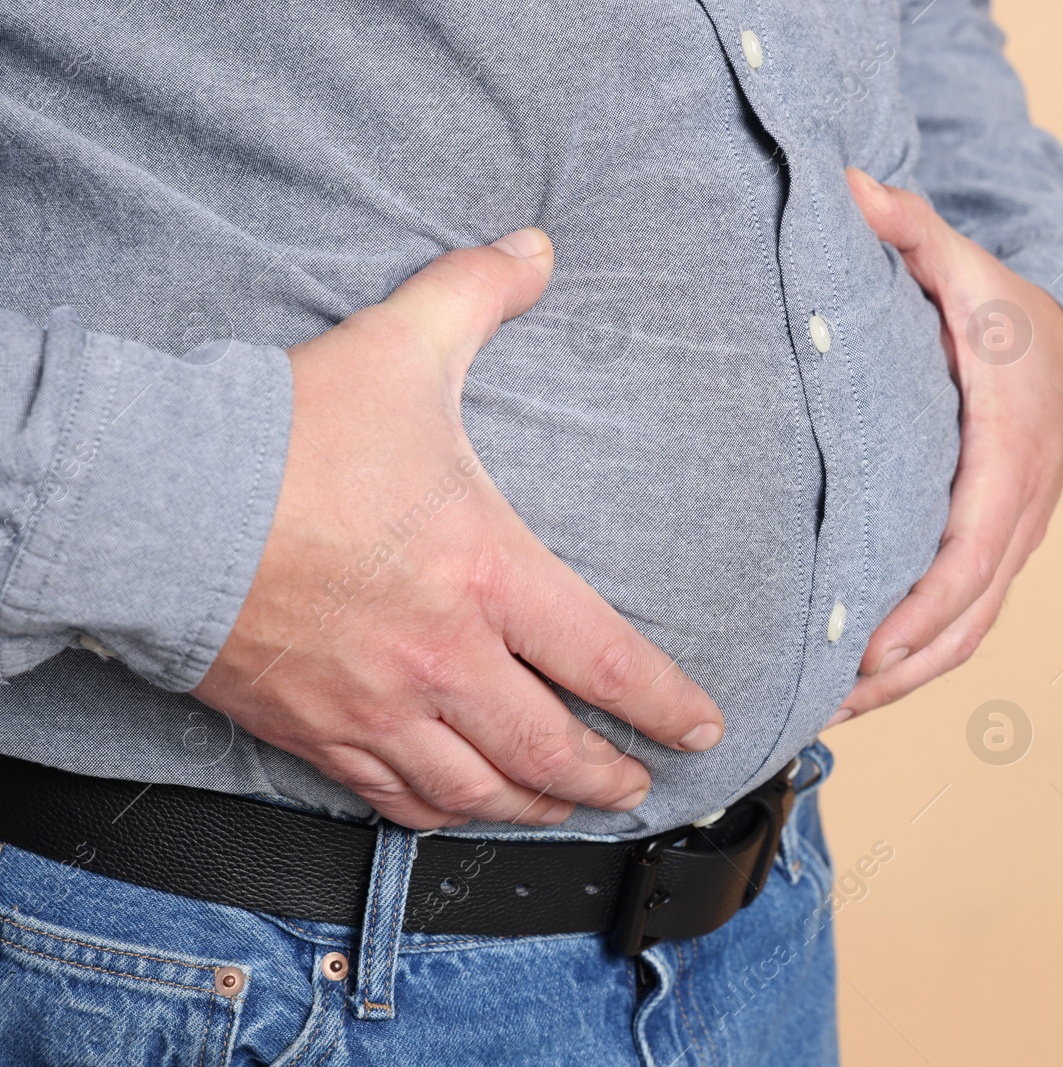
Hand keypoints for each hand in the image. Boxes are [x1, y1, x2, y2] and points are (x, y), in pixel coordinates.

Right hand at [193, 229, 723, 829]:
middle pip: (548, 750)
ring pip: (476, 791)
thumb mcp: (400, 347)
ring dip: (534, 808)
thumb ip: (476, 293)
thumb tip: (535, 247)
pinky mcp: (313, 732)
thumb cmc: (283, 434)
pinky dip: (438, 813)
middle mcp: (442, 658)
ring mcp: (376, 707)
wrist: (151, 503)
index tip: (699, 726)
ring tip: (567, 808)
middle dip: (606, 776)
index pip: (605, 660)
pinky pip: (391, 799)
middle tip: (639, 783)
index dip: (663, 702)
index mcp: (486, 573)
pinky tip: (457, 809)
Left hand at [829, 169, 1062, 724]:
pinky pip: (964, 625)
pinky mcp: (996, 557)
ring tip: (827, 716)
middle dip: (900, 670)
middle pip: (967, 616)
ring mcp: (1012, 544)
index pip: (972, 550)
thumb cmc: (1009, 319)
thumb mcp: (965, 268)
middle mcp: (1018, 513)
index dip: (926, 608)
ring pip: (967, 635)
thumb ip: (910, 230)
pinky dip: (918, 663)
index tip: (870, 653)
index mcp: (1010, 454)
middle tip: (824, 707)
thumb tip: (848, 187)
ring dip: (903, 683)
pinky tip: (859, 687)